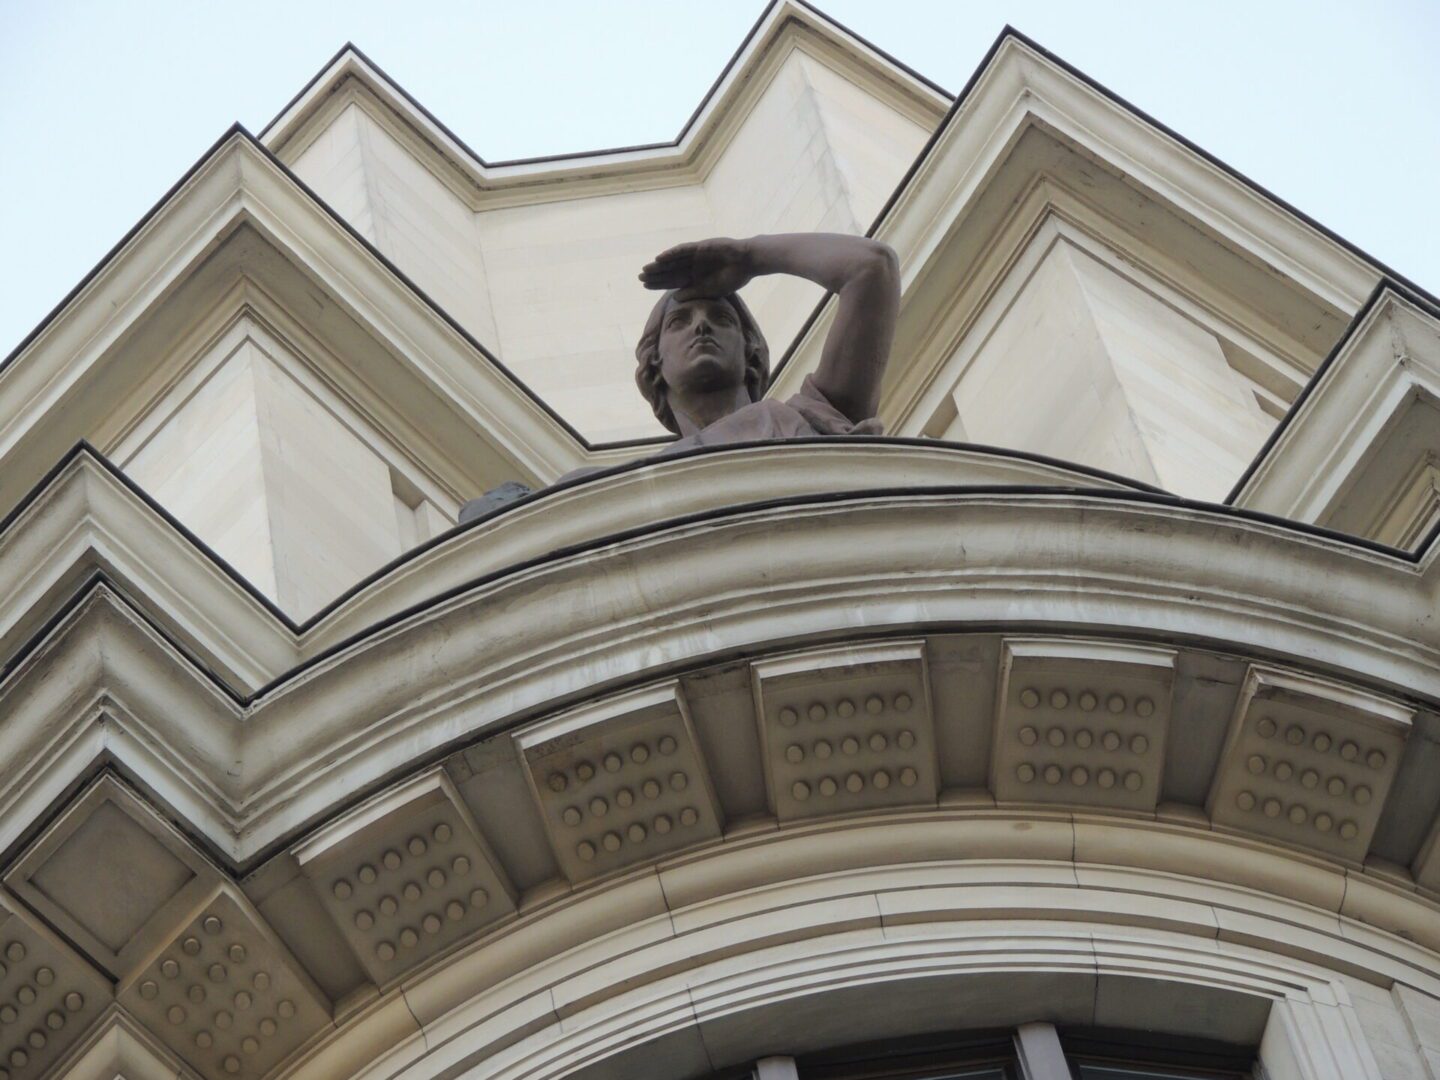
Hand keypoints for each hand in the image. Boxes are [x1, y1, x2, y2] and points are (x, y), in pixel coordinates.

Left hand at [639, 238, 754, 300]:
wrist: (748, 262)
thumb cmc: (733, 277)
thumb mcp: (711, 290)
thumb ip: (692, 293)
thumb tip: (674, 298)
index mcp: (694, 277)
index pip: (672, 280)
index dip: (658, 283)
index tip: (645, 286)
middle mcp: (692, 265)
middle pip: (669, 270)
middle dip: (655, 274)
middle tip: (640, 277)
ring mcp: (695, 255)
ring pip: (673, 260)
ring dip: (660, 264)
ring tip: (646, 269)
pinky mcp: (700, 247)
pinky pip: (682, 250)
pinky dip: (671, 253)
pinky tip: (660, 258)